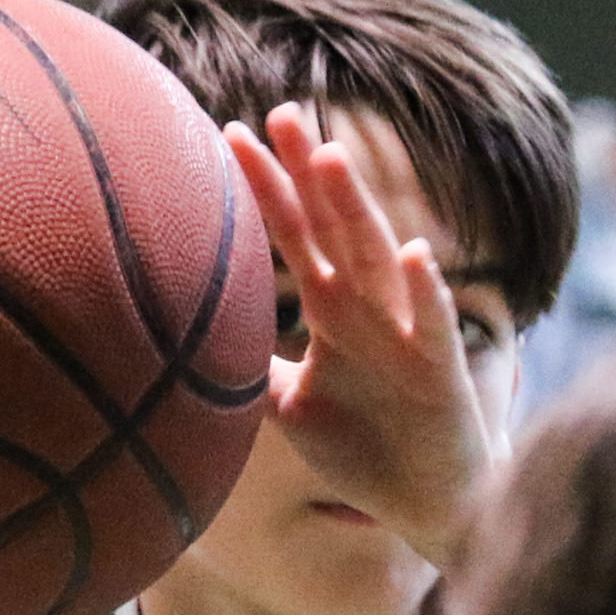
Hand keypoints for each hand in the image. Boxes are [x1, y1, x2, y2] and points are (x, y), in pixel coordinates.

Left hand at [226, 103, 493, 560]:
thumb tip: (175, 351)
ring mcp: (406, 332)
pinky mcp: (440, 370)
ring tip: (329, 157)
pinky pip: (433, 323)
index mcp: (334, 309)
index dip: (264, 189)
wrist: (430, 503)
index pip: (294, 234)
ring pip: (377, 258)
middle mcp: (369, 307)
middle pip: (333, 225)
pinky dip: (425, 290)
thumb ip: (244, 371)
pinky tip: (413, 253)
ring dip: (355, 208)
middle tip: (278, 111)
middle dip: (306, 171)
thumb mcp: (289, 408)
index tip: (227, 135)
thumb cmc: (364, 448)